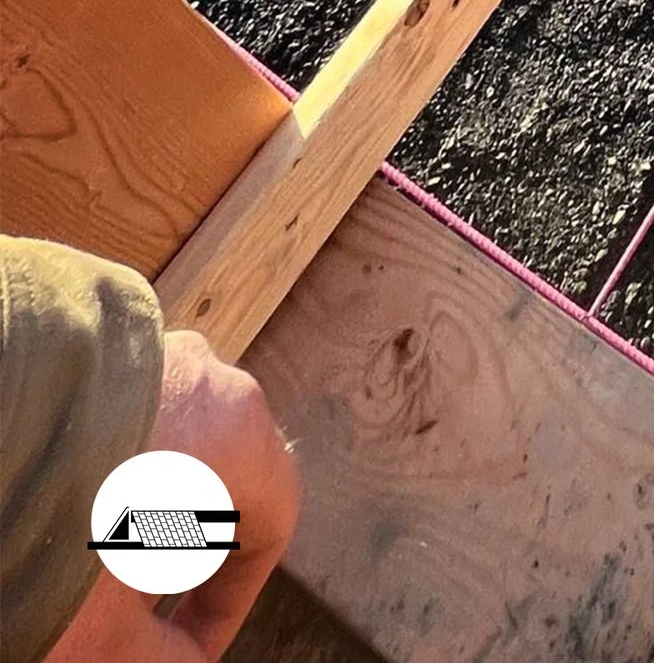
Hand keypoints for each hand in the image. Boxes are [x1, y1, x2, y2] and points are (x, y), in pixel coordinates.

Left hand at [50, 330, 300, 662]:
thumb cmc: (52, 536)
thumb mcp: (110, 637)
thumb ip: (167, 661)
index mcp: (240, 433)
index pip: (272, 521)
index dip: (231, 602)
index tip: (191, 648)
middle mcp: (207, 378)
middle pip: (216, 482)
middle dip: (177, 559)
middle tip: (135, 613)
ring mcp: (150, 354)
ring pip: (166, 449)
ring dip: (138, 517)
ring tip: (88, 569)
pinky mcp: (93, 351)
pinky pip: (119, 421)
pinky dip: (101, 475)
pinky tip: (58, 518)